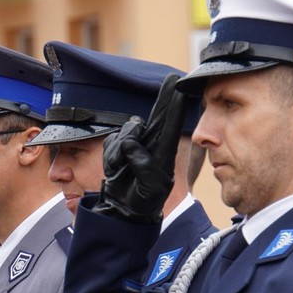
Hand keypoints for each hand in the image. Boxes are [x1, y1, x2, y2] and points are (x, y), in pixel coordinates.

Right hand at [96, 73, 186, 223]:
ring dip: (120, 149)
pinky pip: (112, 141)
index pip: (171, 125)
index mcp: (163, 154)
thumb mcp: (149, 188)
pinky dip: (111, 155)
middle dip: (164, 98)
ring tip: (120, 170)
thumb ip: (143, 164)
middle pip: (157, 116)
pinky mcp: (119, 150)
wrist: (123, 212)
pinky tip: (115, 169)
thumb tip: (132, 143)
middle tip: (171, 79)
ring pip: (127, 131)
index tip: (180, 88)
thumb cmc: (142, 203)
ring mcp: (135, 147)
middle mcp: (151, 147)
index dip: (175, 106)